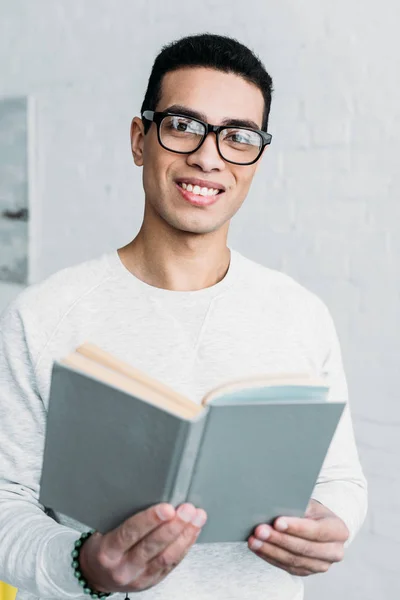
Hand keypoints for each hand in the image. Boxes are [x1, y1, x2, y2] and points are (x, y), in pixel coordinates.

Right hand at [79, 502, 206, 592]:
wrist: (97, 575)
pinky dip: (185, 545)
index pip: (130, 533)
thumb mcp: (103, 529)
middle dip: (174, 526)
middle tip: (187, 509)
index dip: (150, 520)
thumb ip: (122, 515)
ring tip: (196, 518)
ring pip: (166, 557)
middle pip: (152, 546)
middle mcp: (123, 568)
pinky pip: (172, 564)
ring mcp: (138, 578)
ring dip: (185, 535)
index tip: (167, 508)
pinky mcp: (151, 582)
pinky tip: (192, 531)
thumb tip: (149, 492)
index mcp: (108, 551)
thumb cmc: (102, 546)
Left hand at [247, 499, 348, 575]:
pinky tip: (258, 548)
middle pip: (304, 548)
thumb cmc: (311, 510)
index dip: (296, 527)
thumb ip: (296, 506)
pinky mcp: (307, 571)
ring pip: (293, 560)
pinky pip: (287, 567)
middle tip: (260, 530)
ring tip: (254, 540)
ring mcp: (321, 565)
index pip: (317, 530)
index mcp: (338, 530)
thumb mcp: (309, 503)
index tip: (277, 522)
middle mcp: (334, 551)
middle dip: (279, 539)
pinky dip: (270, 557)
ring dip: (271, 550)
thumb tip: (274, 505)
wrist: (317, 524)